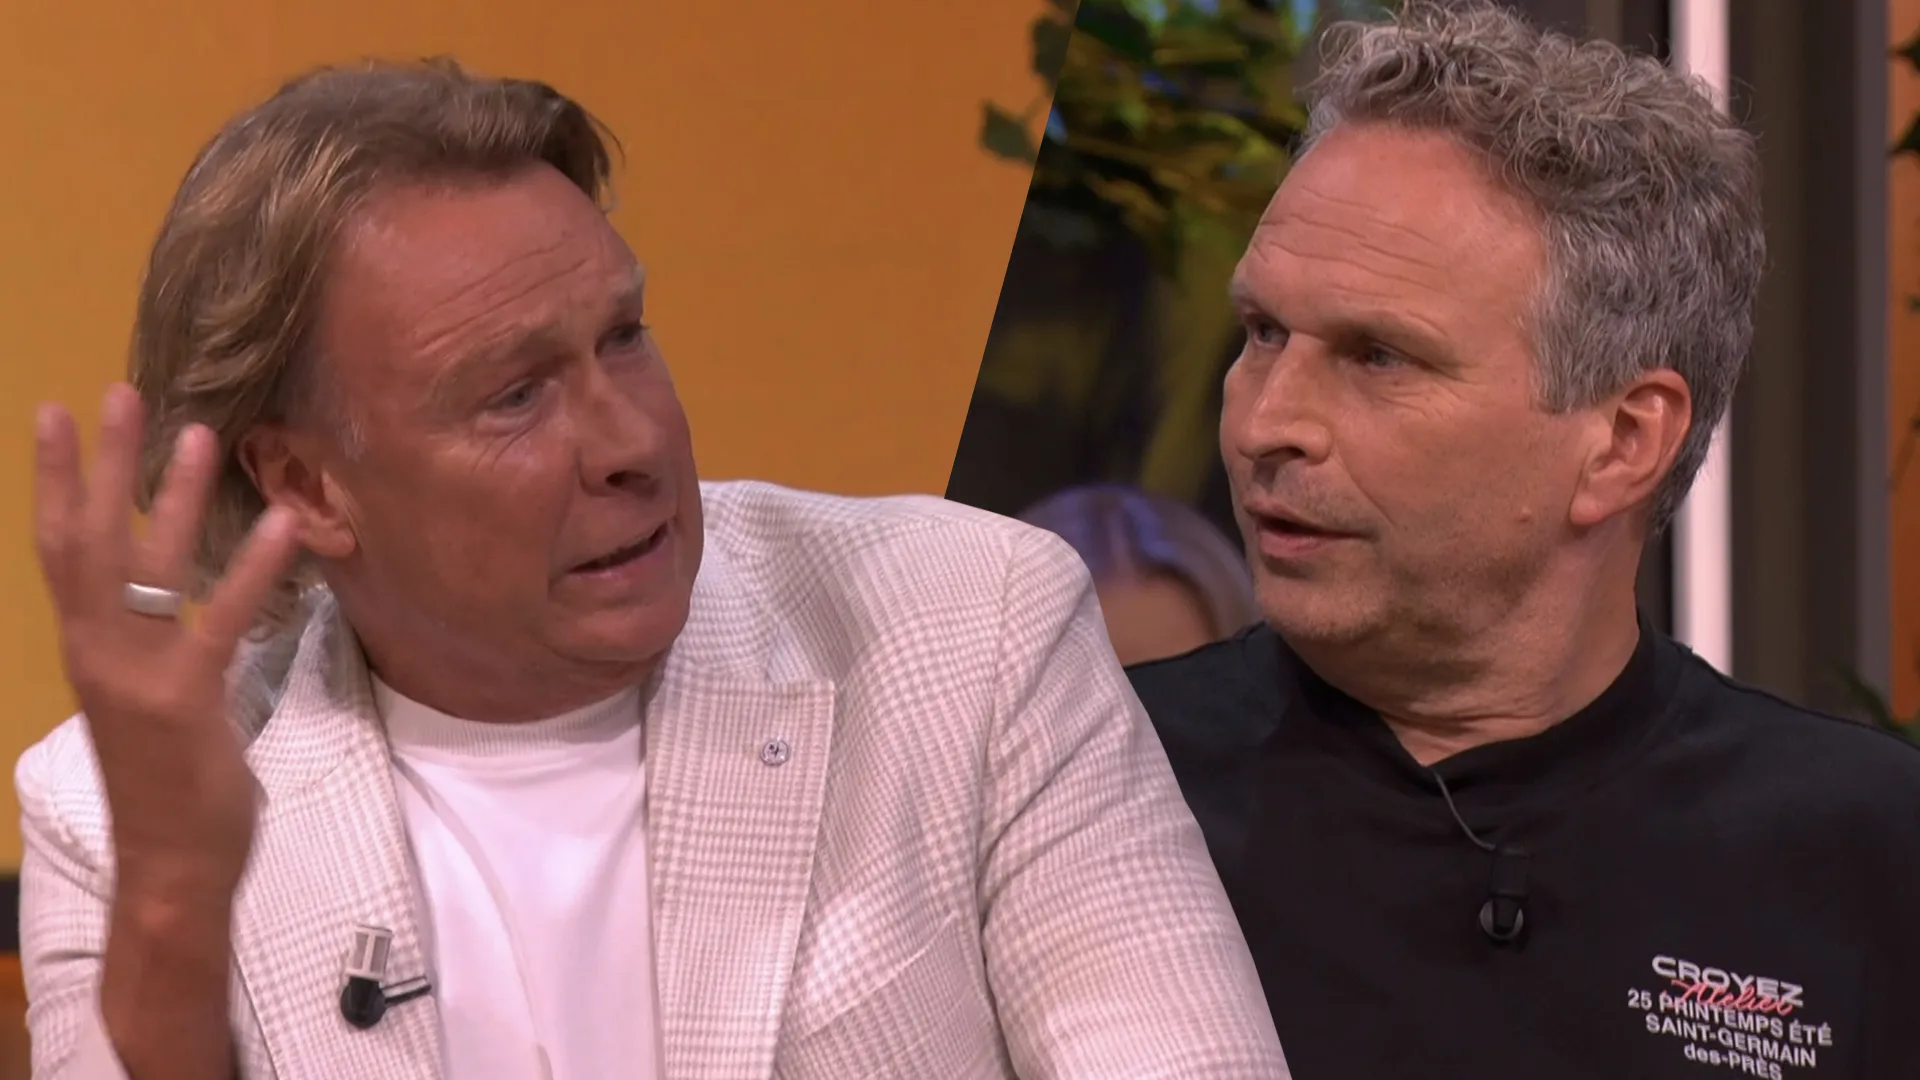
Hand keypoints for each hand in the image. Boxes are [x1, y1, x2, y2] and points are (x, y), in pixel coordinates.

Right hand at [33, 383, 301, 901]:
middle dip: (99, 462)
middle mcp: (97, 649)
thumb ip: (158, 643)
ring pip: (147, 567)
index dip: (54, 480)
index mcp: (88, 645)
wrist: (171, 863)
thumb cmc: (171, 782)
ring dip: (175, 497)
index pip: (60, 547)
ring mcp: (135, 673)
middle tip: (117, 390)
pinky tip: (283, 523)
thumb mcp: (154, 697)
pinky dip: (249, 568)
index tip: (54, 414)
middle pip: (89, 538)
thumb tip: (178, 599)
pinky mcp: (185, 698)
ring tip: (202, 432)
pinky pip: (218, 620)